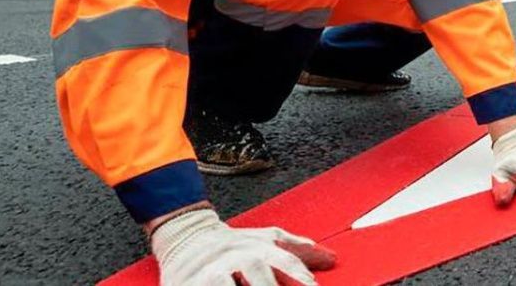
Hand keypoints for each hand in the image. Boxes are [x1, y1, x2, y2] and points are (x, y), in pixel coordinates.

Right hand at [151, 209, 335, 285]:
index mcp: (257, 247)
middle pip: (257, 271)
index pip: (282, 260)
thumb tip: (330, 258)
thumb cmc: (232, 243)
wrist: (185, 234)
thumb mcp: (263, 240)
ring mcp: (212, 271)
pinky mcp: (190, 283)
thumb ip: (295, 249)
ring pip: (225, 284)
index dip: (297, 271)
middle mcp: (237, 257)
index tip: (312, 285)